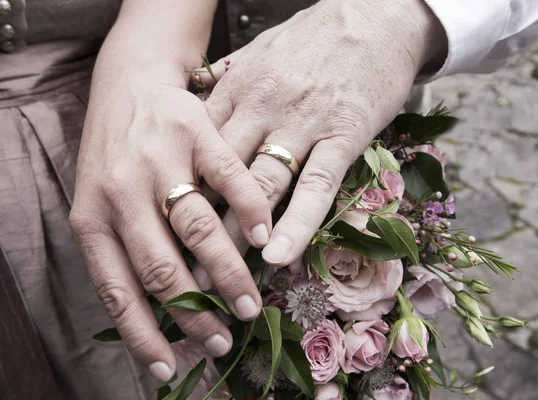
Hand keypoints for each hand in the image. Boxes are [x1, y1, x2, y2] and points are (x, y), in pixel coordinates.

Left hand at [70, 2, 270, 381]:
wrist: (128, 83)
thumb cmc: (114, 152)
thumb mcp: (100, 201)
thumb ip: (123, 248)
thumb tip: (157, 312)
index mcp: (91, 216)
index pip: (116, 290)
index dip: (144, 334)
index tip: (170, 367)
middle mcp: (121, 191)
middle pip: (161, 268)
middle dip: (195, 312)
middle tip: (223, 338)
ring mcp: (159, 160)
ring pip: (198, 229)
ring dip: (228, 273)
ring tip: (250, 303)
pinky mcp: (196, 132)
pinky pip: (230, 181)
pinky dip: (251, 214)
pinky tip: (265, 240)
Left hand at [198, 0, 444, 268]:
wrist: (375, 16)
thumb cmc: (313, 39)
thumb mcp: (259, 53)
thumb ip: (228, 85)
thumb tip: (197, 106)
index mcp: (236, 89)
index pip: (196, 150)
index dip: (178, 194)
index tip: (163, 232)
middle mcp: (262, 108)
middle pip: (220, 174)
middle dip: (197, 226)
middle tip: (178, 269)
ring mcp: (302, 123)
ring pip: (261, 185)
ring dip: (238, 235)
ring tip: (220, 279)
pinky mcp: (343, 135)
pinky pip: (316, 186)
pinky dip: (296, 224)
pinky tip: (278, 256)